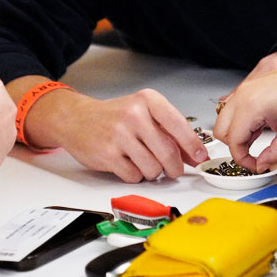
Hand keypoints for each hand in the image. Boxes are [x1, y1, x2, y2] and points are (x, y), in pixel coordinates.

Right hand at [11, 78, 208, 183]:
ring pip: (153, 168)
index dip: (193, 145)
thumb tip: (194, 154)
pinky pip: (134, 176)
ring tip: (144, 161)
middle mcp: (134, 115)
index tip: (200, 157)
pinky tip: (128, 164)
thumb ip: (169, 131)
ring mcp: (120, 135)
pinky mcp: (108, 154)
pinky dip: (135, 175)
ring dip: (153, 172)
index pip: (178, 125)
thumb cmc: (114, 116)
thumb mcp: (144, 113)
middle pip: (168, 152)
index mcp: (148, 100)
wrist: (76, 118)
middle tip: (173, 170)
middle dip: (174, 167)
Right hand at [214, 48, 276, 172]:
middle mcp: (244, 95)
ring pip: (224, 119)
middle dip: (235, 147)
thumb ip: (275, 154)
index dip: (243, 159)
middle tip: (253, 156)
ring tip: (259, 140)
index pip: (233, 141)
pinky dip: (241, 122)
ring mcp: (246, 89)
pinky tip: (259, 127)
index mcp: (251, 106)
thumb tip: (264, 164)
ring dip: (236, 134)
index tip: (256, 164)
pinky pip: (234, 108)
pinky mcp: (251, 87)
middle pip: (220, 130)